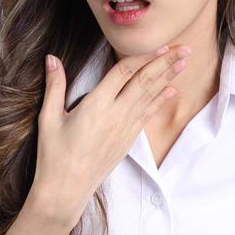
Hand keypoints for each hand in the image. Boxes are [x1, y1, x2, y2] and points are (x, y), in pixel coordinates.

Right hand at [30, 43, 190, 225]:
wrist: (66, 190)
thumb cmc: (54, 155)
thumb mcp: (49, 118)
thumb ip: (54, 86)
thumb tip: (52, 58)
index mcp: (95, 105)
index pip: (124, 72)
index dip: (144, 56)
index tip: (161, 44)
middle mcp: (115, 114)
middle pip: (145, 82)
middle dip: (166, 63)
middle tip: (185, 49)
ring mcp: (124, 128)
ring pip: (150, 97)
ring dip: (167, 78)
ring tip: (183, 63)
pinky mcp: (127, 141)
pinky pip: (147, 115)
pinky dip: (160, 101)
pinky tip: (170, 92)